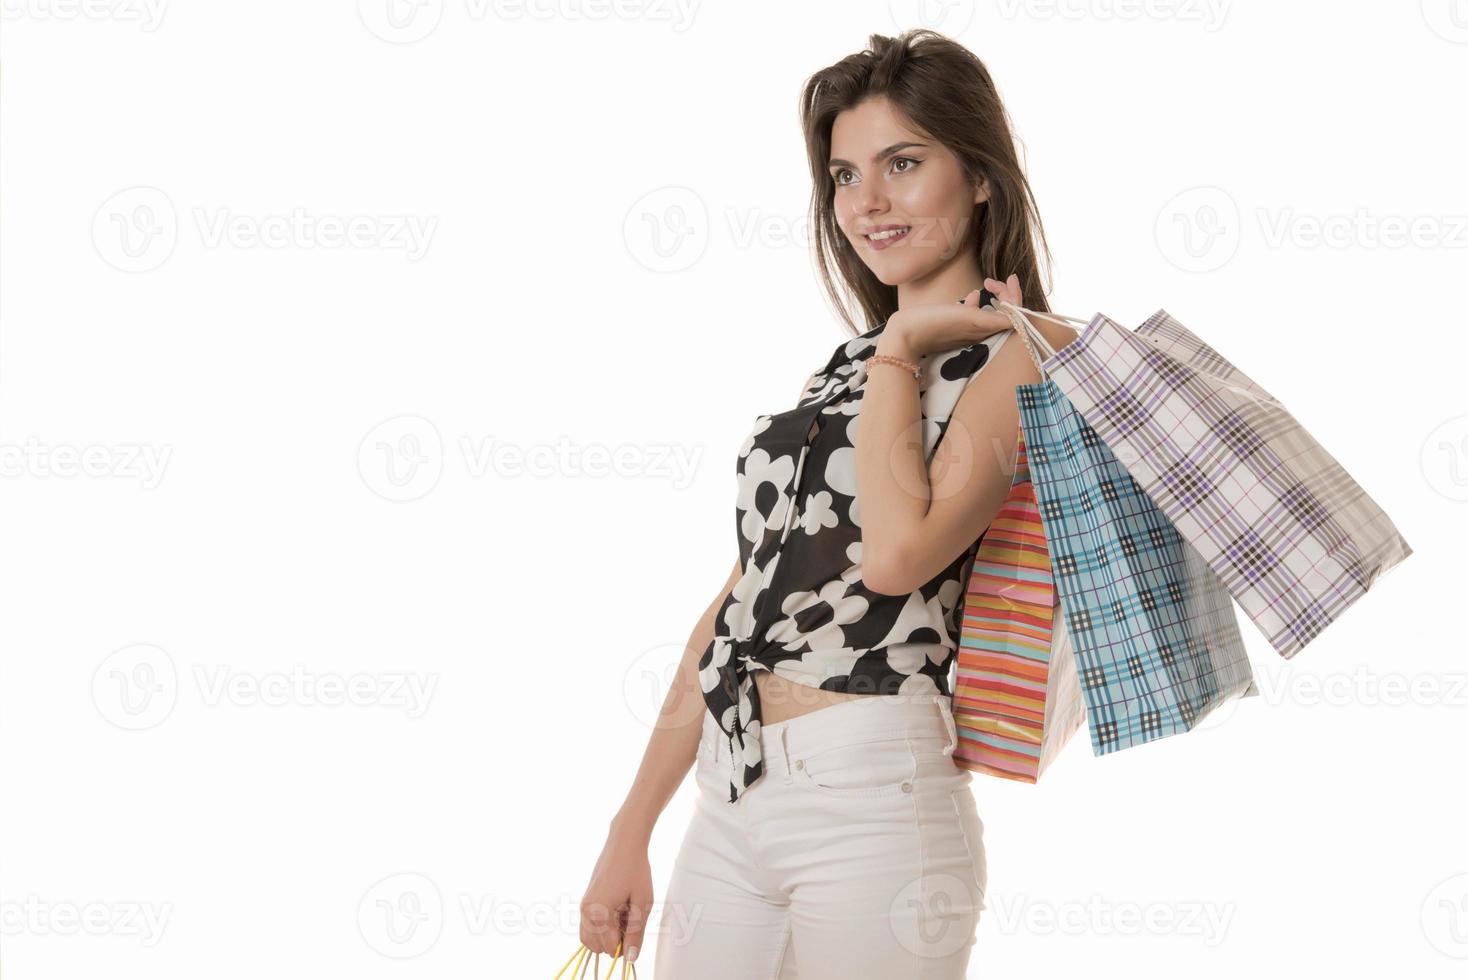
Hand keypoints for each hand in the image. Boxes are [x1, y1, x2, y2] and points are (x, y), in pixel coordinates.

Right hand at [578, 826, 653, 962]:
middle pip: (598, 947)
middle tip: (629, 917)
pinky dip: (602, 927)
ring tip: (623, 914)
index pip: (610, 948)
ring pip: (590, 939)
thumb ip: (635, 933)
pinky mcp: (584, 902)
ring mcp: (583, 906)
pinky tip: (617, 909)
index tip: (636, 925)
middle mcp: (586, 911)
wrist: (624, 844)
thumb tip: (630, 958)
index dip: (626, 943)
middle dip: (615, 939)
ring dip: (607, 934)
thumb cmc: (636, 870)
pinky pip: (588, 927)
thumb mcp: (642, 903)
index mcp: (599, 912)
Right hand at [882, 272, 1026, 359]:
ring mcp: (968, 333)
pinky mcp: (956, 331)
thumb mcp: (969, 319)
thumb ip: (995, 320)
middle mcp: (980, 334)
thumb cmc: (935, 325)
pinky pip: (978, 317)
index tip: (1010, 277)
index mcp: (986, 331)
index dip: (1015, 294)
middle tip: (991, 280)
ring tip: (987, 284)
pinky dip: (980, 304)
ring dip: (995, 297)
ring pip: (993, 313)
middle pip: (1005, 313)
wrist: (905, 335)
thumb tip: (1017, 319)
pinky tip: (974, 296)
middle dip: (1005, 294)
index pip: (1015, 314)